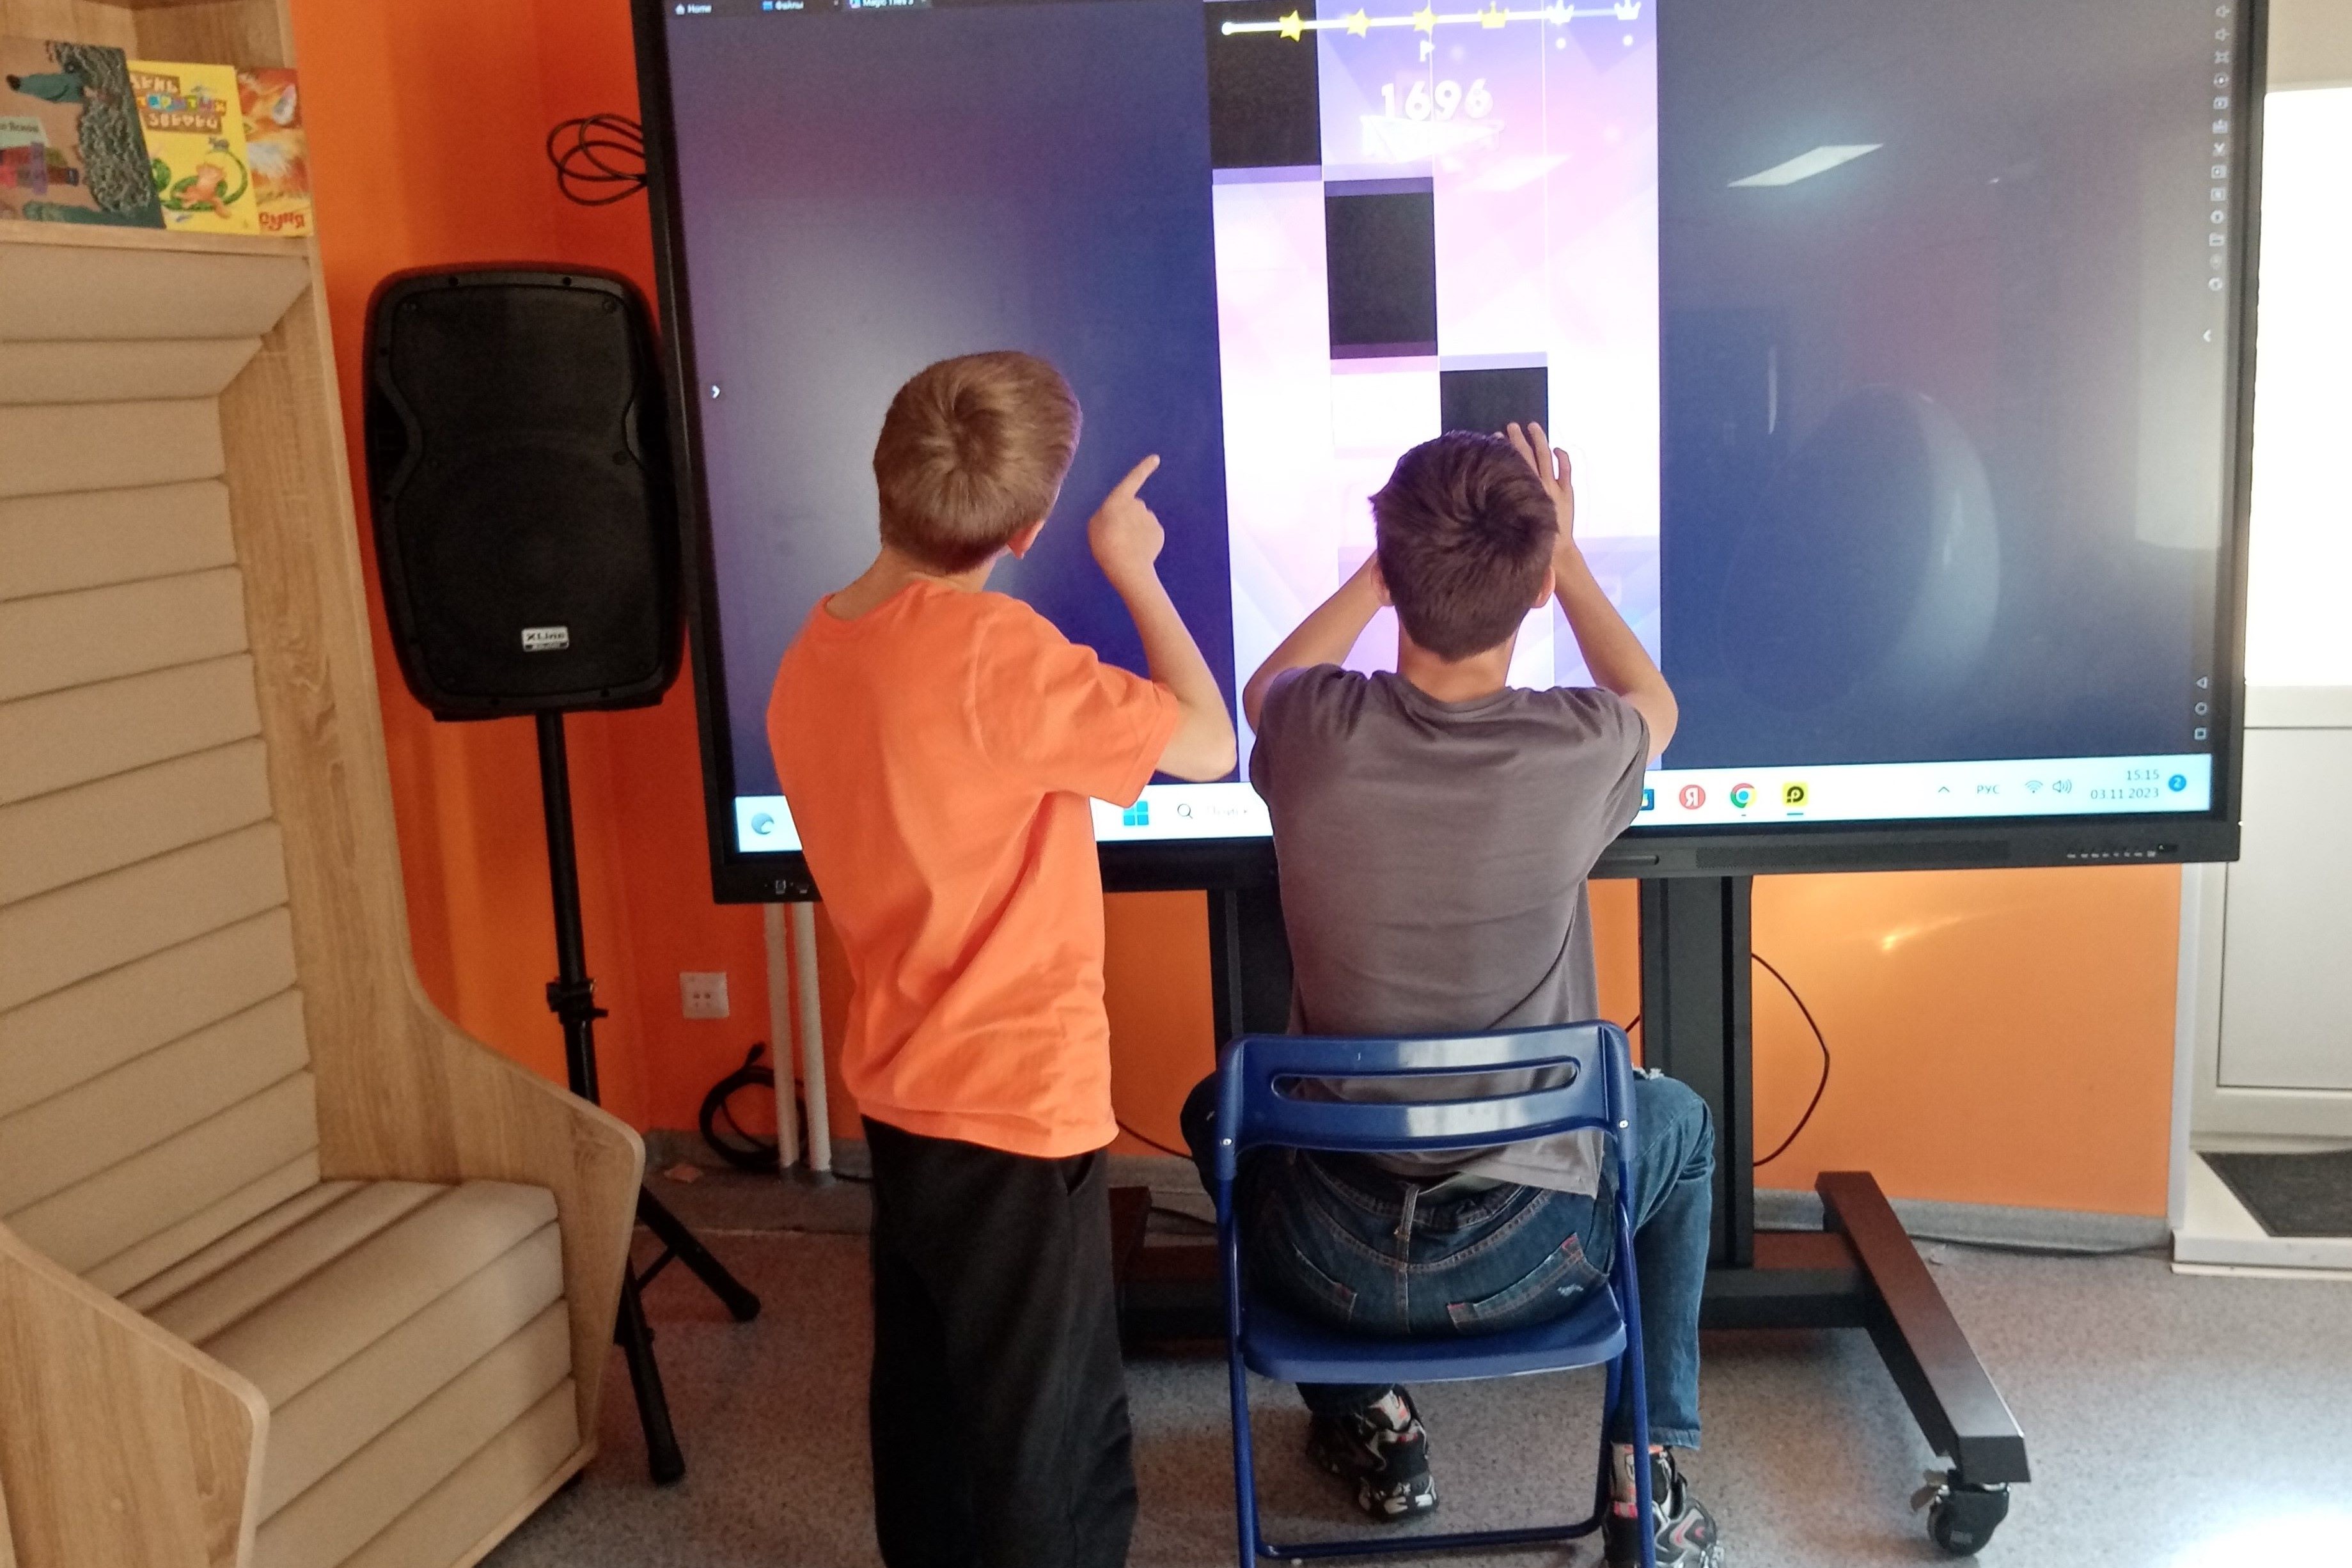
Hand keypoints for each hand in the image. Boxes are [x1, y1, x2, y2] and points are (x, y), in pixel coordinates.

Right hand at [1088, 455, 1164, 589]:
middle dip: (1128, 517)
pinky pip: (1151, 533)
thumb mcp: (1095, 525)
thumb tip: (1121, 516)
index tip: (1156, 458)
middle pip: (1134, 507)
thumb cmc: (1105, 544)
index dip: (1143, 468)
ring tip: (1126, 546)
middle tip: (1117, 535)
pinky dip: (1146, 540)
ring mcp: (1150, 518)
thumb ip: (1107, 514)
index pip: (1133, 479)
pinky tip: (1137, 551)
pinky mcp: (1159, 532)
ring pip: (1143, 521)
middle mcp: (1138, 505)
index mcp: (1119, 499)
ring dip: (1136, 530)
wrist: (1127, 566)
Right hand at [1504, 421, 1577, 566]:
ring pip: (1546, 457)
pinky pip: (1566, 470)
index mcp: (1522, 492)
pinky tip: (1558, 449)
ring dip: (1539, 440)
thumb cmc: (1530, 541)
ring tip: (1533, 426)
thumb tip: (1486, 496)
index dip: (1504, 449)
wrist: (1556, 552)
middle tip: (1511, 425)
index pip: (1512, 463)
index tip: (1495, 437)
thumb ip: (1502, 508)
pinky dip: (1563, 458)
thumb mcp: (1512, 524)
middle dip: (1518, 439)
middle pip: (1526, 455)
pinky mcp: (1566, 493)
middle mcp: (1537, 485)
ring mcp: (1553, 487)